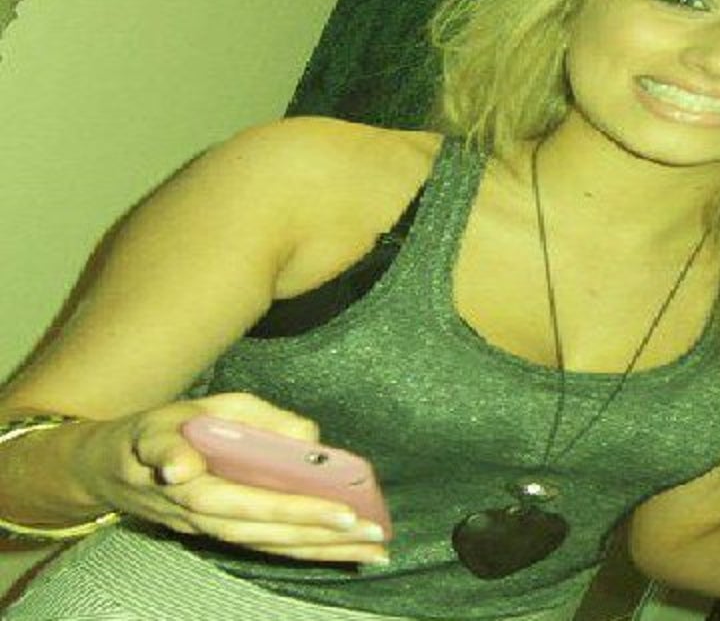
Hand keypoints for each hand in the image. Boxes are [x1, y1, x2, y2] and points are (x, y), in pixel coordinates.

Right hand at [71, 392, 388, 563]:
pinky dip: (305, 552)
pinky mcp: (217, 535)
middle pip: (264, 532)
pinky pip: (264, 547)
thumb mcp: (200, 405)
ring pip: (268, 546)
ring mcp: (207, 531)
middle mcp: (198, 515)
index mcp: (190, 480)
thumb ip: (252, 416)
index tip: (340, 510)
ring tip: (374, 551)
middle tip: (373, 534)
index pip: (246, 501)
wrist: (106, 466)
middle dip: (321, 535)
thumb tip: (304, 435)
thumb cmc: (163, 427)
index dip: (292, 508)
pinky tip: (344, 553)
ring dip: (322, 552)